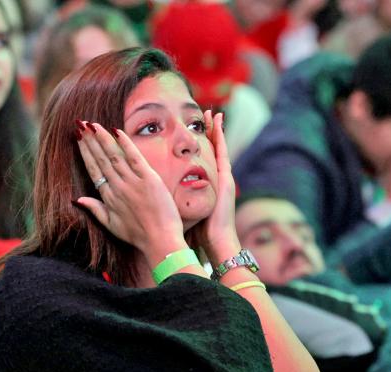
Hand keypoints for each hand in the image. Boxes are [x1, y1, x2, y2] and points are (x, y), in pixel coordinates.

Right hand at [75, 122, 186, 266]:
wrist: (160, 240)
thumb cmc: (138, 236)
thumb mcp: (112, 226)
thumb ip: (95, 210)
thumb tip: (77, 199)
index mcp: (108, 197)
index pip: (93, 169)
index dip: (85, 152)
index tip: (78, 139)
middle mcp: (118, 187)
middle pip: (101, 159)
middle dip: (90, 140)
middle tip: (81, 124)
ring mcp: (133, 182)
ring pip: (114, 155)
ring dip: (102, 138)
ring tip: (93, 124)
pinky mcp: (149, 179)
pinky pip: (134, 157)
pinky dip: (125, 144)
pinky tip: (116, 131)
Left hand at [191, 111, 241, 264]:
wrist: (217, 240)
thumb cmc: (201, 232)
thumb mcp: (188, 213)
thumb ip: (180, 204)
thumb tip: (164, 203)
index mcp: (208, 186)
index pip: (204, 161)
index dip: (200, 146)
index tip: (194, 130)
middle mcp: (217, 178)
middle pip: (212, 150)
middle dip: (210, 132)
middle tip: (207, 113)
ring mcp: (224, 176)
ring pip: (219, 147)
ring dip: (216, 129)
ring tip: (213, 113)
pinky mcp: (226, 177)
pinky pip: (222, 151)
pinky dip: (221, 135)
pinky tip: (218, 121)